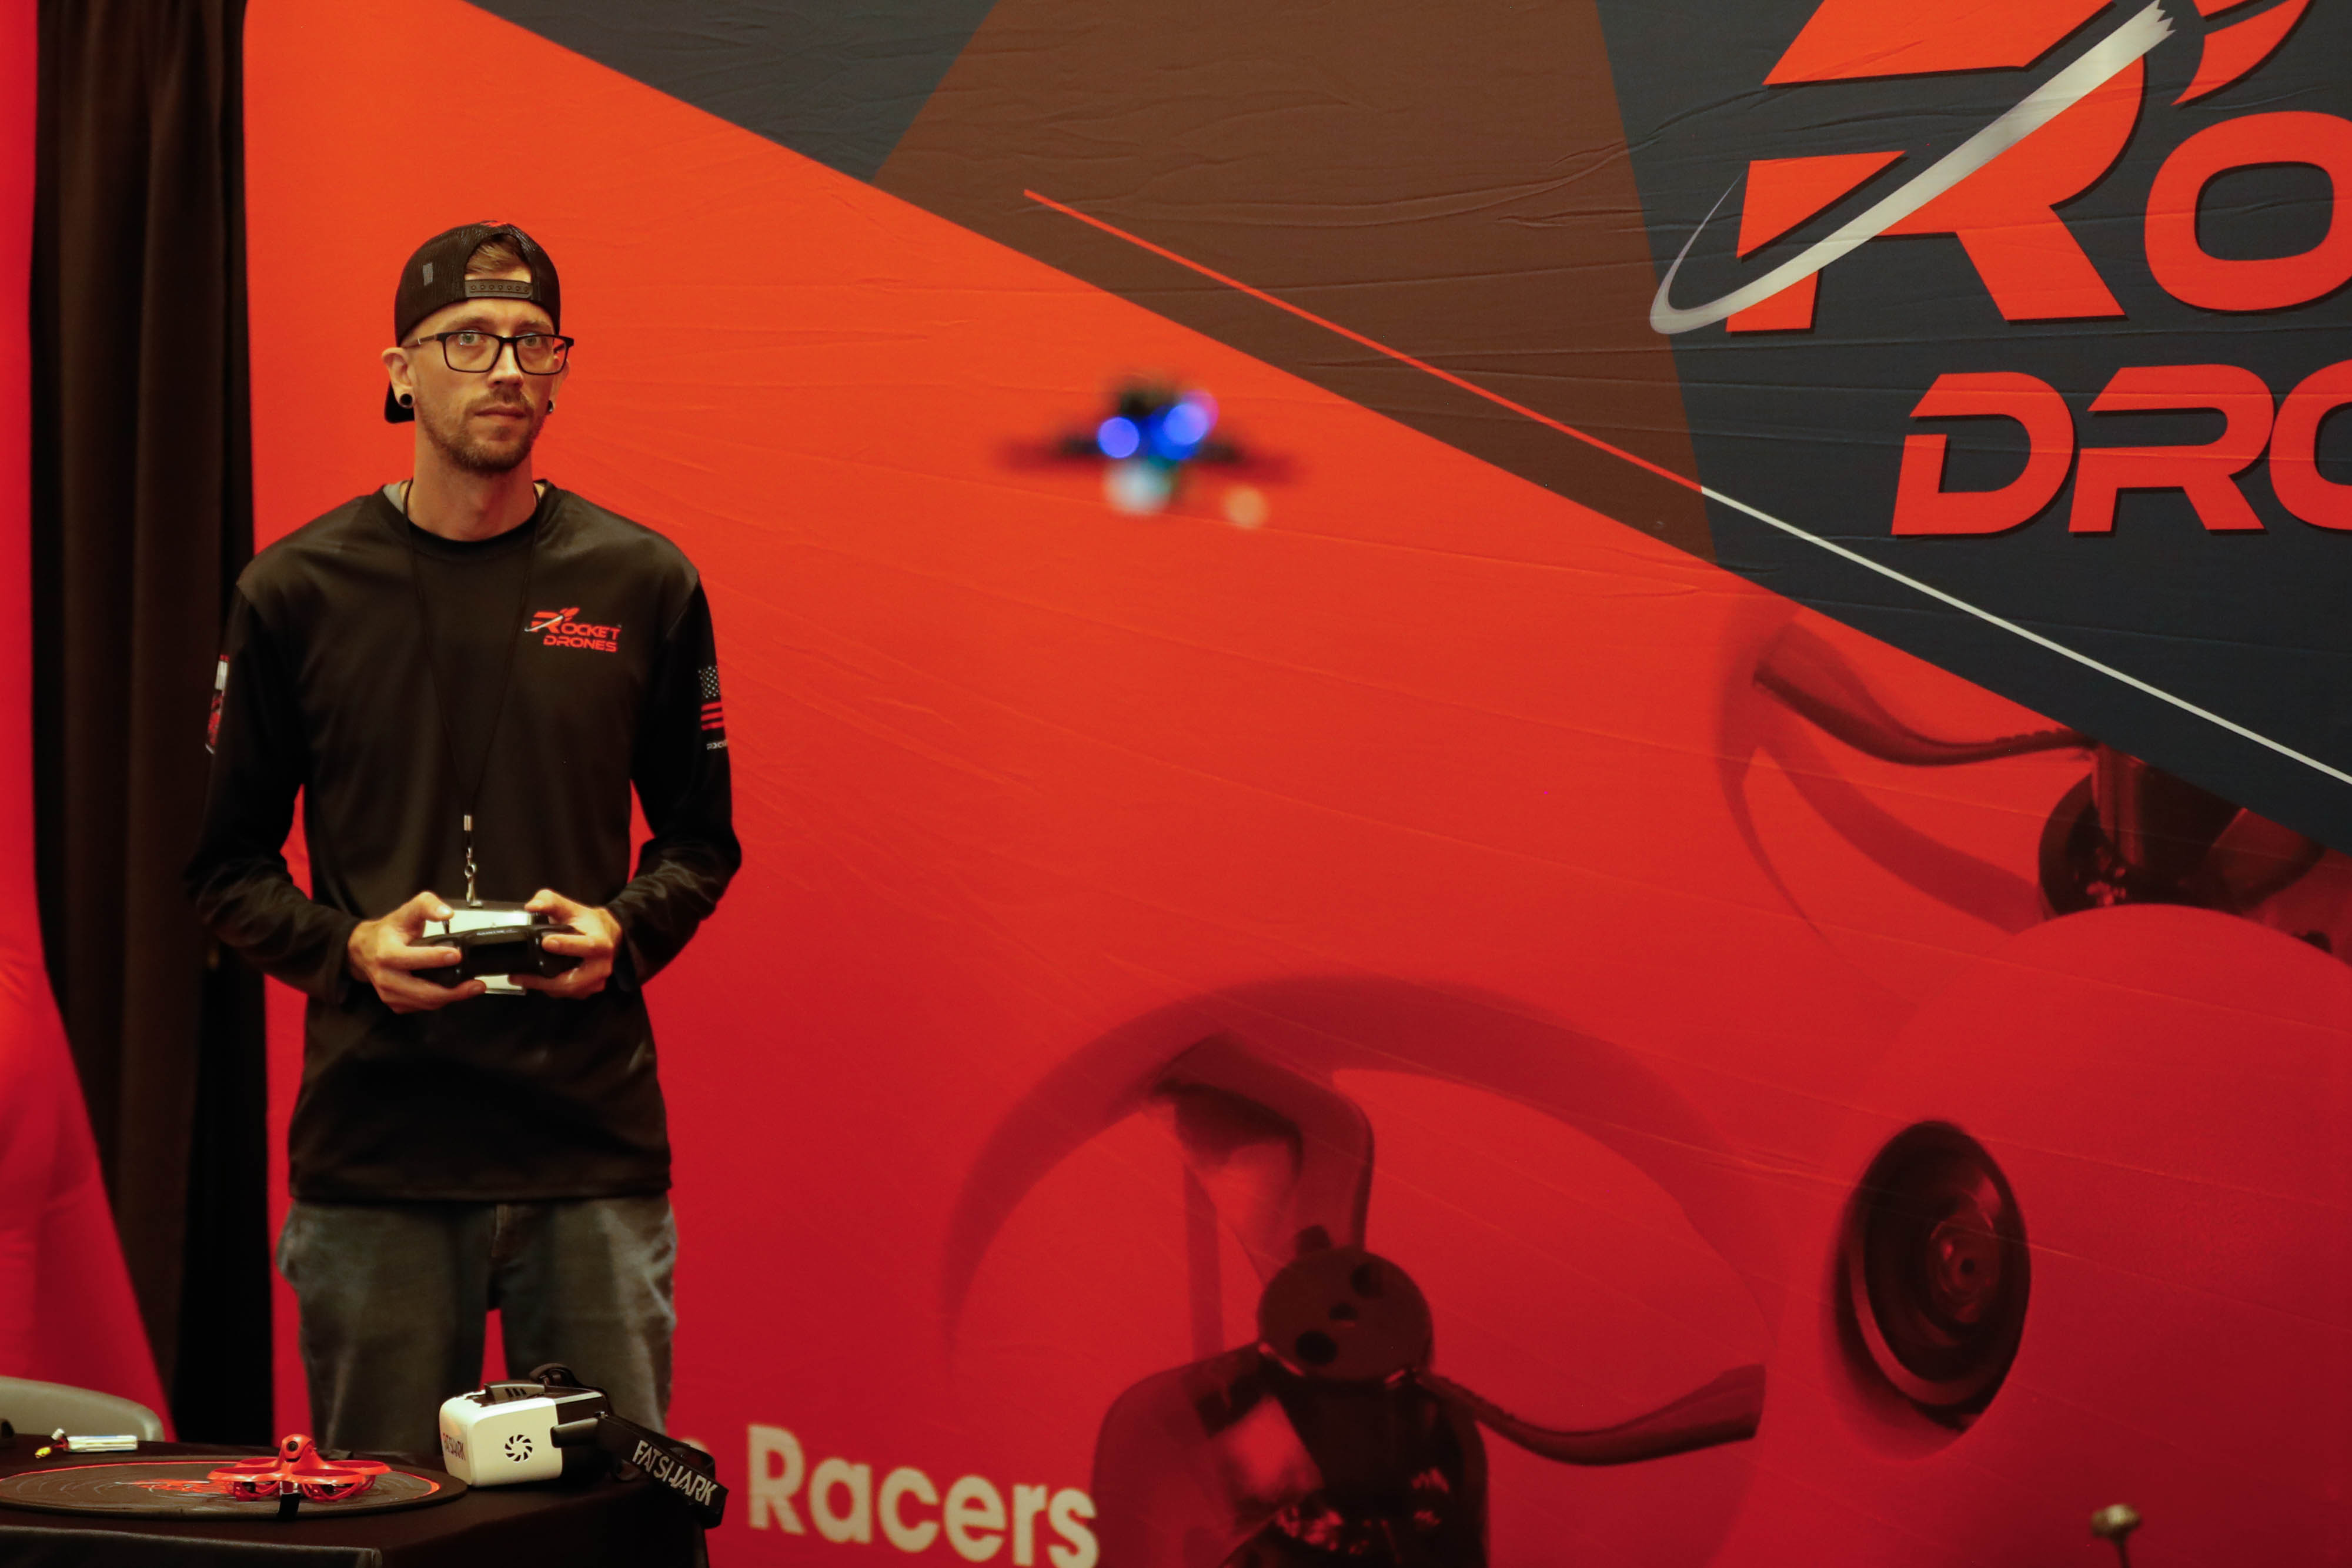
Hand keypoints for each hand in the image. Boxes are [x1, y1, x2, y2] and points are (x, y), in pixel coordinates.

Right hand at [347, 890, 482, 1011]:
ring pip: (424, 1003)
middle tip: (476, 985)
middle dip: (451, 991)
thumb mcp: (407, 912)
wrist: (364, 949)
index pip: (411, 959)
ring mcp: (389, 992)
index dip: (434, 958)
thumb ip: (428, 906)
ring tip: (471, 989)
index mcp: (386, 953)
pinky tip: (451, 992)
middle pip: (421, 991)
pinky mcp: (394, 1002)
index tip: (456, 955)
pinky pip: (420, 1007)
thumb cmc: (387, 931)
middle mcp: (386, 976)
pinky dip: (438, 1001)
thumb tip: (446, 912)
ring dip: (450, 998)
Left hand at [514, 888, 620, 997]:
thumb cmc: (586, 922)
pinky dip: (548, 989)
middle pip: (572, 980)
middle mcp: (601, 966)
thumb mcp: (569, 907)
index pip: (587, 946)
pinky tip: (533, 981)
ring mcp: (595, 982)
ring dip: (542, 986)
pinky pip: (565, 993)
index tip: (546, 943)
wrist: (606, 936)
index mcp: (601, 943)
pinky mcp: (587, 990)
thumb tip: (531, 906)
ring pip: (566, 990)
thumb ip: (549, 901)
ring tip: (519, 978)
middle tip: (517, 975)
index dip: (567, 946)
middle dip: (543, 980)